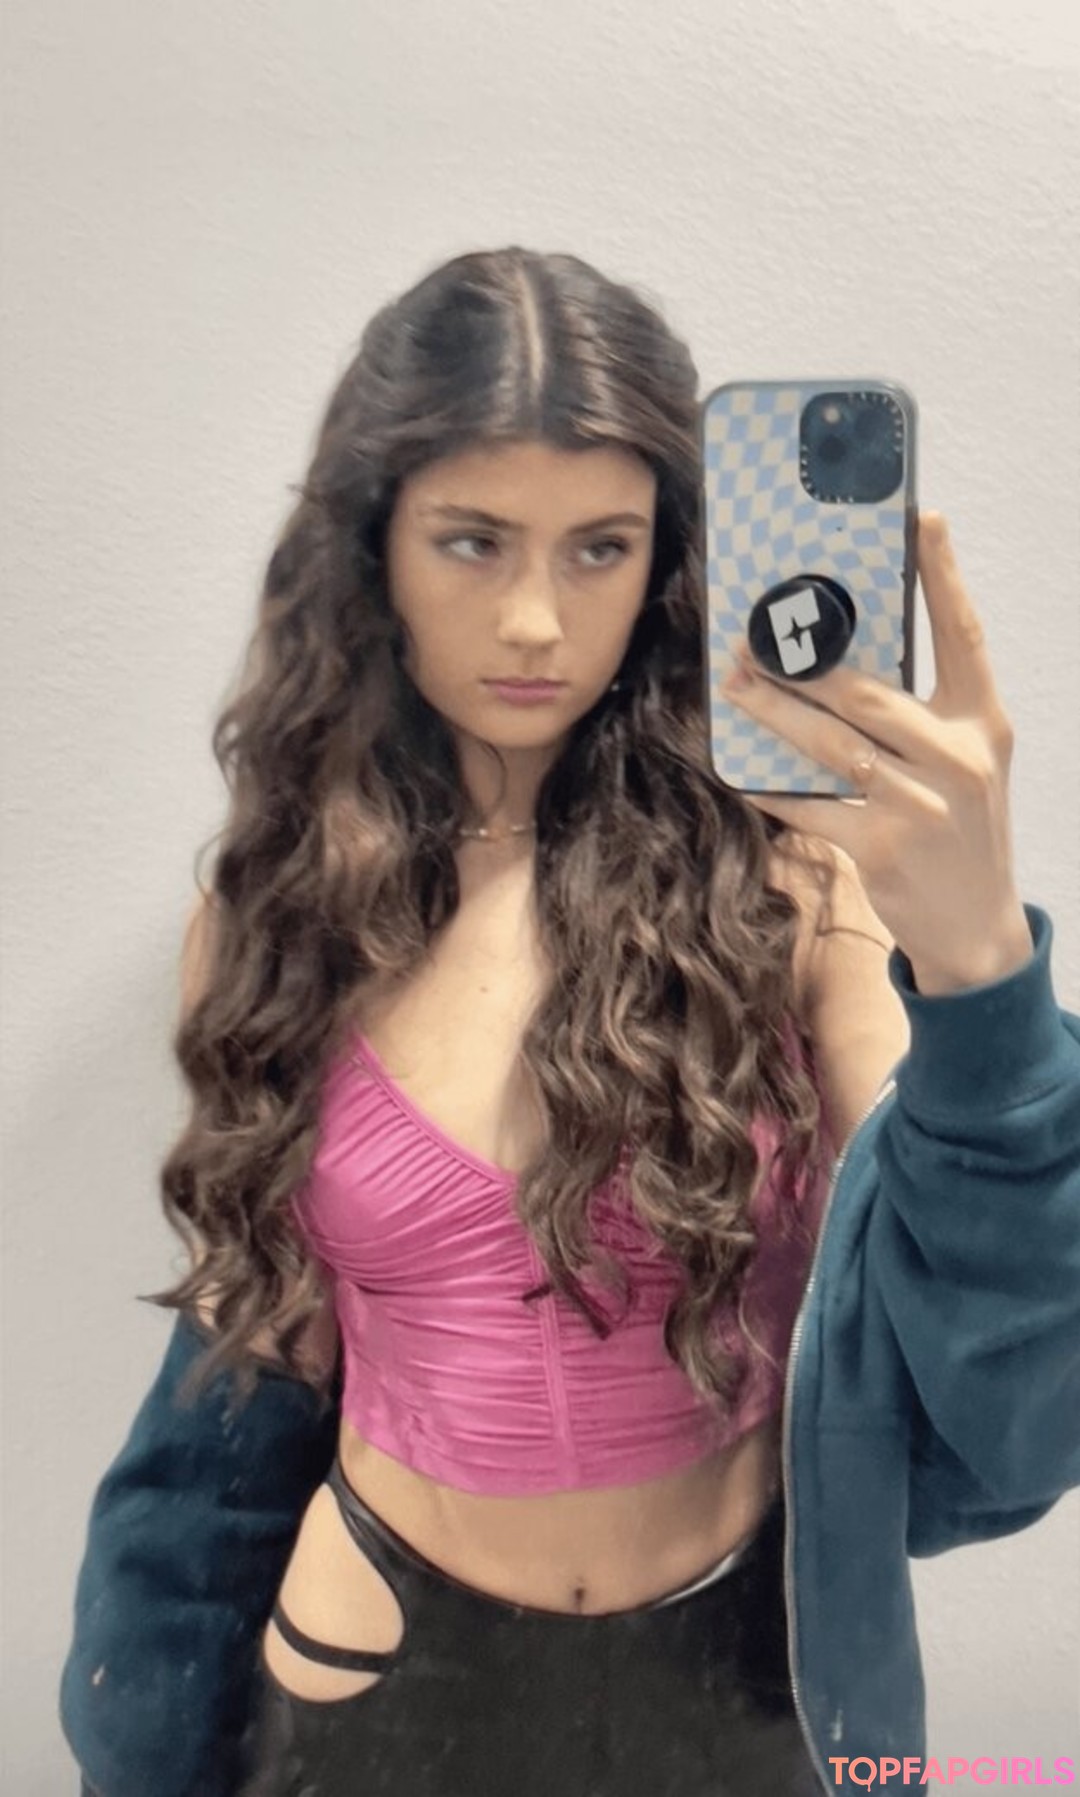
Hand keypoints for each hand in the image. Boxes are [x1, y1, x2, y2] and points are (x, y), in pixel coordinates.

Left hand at [722, 512, 1033, 994]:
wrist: (977, 928)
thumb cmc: (962, 830)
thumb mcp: (966, 761)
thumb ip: (923, 713)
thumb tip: (847, 656)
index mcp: (983, 724)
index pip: (964, 635)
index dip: (943, 575)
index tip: (923, 518)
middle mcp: (957, 760)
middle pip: (869, 692)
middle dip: (803, 662)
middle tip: (753, 638)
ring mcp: (919, 806)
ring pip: (829, 744)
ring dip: (772, 713)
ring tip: (734, 687)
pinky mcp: (880, 850)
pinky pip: (807, 805)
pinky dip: (767, 785)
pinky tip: (734, 767)